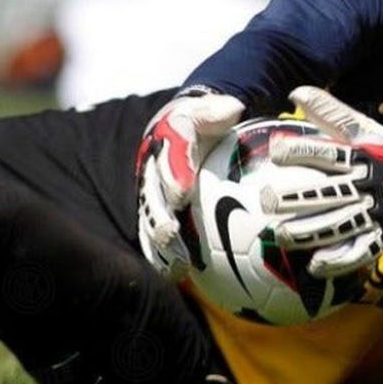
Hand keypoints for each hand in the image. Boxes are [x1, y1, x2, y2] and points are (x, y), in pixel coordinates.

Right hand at [136, 87, 244, 279]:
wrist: (180, 129)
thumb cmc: (203, 122)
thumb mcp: (210, 110)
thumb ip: (216, 111)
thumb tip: (232, 108)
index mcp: (168, 138)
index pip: (171, 154)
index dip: (174, 173)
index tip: (182, 192)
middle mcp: (153, 166)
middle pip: (153, 194)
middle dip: (159, 215)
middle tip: (171, 234)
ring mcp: (149, 190)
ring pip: (150, 219)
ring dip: (160, 243)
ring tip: (176, 264)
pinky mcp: (151, 210)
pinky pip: (153, 234)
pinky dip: (162, 255)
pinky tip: (176, 274)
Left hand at [262, 86, 382, 276]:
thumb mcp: (363, 131)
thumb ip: (329, 113)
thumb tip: (295, 92)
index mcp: (361, 157)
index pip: (329, 154)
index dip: (302, 152)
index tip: (275, 151)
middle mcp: (366, 186)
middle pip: (328, 193)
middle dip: (296, 198)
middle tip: (265, 200)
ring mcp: (374, 214)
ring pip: (338, 225)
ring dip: (308, 232)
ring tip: (280, 235)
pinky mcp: (380, 238)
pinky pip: (357, 253)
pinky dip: (336, 261)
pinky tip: (313, 266)